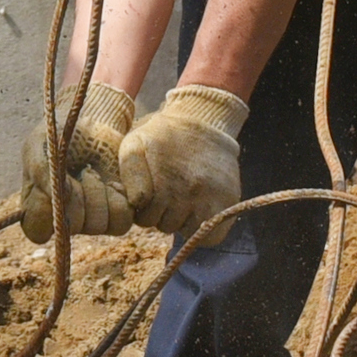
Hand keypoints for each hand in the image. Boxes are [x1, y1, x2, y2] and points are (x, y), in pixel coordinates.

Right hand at [17, 82, 135, 244]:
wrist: (91, 125)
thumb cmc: (58, 135)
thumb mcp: (39, 144)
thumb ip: (40, 169)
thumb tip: (56, 198)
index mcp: (38, 208)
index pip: (37, 231)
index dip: (47, 211)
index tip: (56, 186)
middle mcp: (64, 220)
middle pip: (70, 229)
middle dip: (76, 196)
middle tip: (77, 172)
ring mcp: (91, 221)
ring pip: (97, 225)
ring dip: (96, 193)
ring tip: (91, 172)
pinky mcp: (116, 214)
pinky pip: (121, 221)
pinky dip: (118, 197)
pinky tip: (111, 180)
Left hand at [119, 83, 248, 236]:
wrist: (204, 120)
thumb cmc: (163, 136)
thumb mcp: (135, 143)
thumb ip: (129, 175)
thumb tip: (135, 204)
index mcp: (162, 177)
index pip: (144, 218)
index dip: (142, 209)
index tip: (147, 193)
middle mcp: (187, 189)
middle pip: (164, 225)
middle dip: (160, 213)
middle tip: (166, 191)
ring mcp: (210, 197)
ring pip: (186, 231)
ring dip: (181, 219)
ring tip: (182, 195)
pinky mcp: (228, 202)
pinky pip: (211, 236)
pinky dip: (203, 228)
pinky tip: (197, 208)